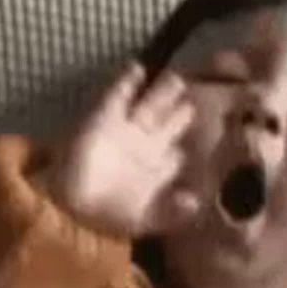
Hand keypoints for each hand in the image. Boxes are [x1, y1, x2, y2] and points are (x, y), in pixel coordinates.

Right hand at [49, 61, 199, 236]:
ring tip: (178, 77)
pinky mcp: (102, 120)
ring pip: (150, 107)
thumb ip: (174, 212)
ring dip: (163, 92)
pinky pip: (117, 97)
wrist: (70, 207)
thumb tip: (197, 203)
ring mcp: (125, 132)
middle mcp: (144, 148)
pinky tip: (138, 68)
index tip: (216, 129)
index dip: (194, 144)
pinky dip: (126, 82)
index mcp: (157, 171)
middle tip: (198, 91)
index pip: (179, 153)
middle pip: (169, 124)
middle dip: (182, 110)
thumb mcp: (147, 219)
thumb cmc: (110, 216)